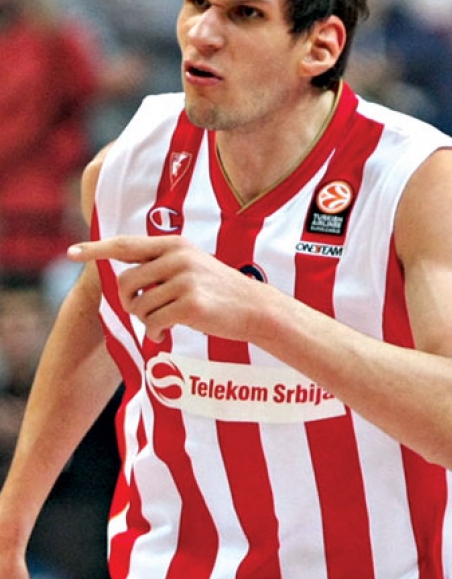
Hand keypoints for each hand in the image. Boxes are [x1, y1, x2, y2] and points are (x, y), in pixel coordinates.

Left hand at [68, 235, 262, 342]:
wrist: (254, 308)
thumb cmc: (217, 290)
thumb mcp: (190, 265)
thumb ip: (159, 265)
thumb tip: (122, 280)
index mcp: (174, 245)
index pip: (126, 245)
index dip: (96, 248)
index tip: (71, 252)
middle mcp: (177, 258)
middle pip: (124, 284)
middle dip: (127, 303)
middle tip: (142, 311)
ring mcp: (185, 280)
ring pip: (138, 307)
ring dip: (145, 320)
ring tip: (164, 321)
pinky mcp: (190, 305)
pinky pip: (153, 323)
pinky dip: (155, 333)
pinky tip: (168, 333)